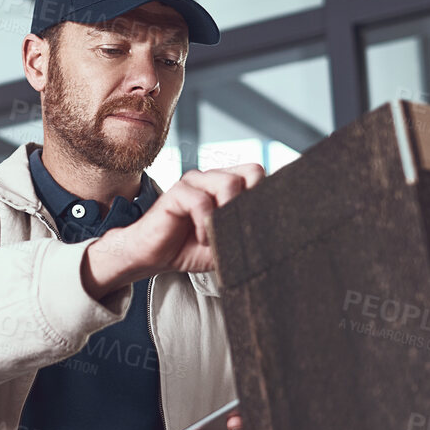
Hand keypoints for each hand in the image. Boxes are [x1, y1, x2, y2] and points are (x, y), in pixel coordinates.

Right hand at [81, 164, 264, 297]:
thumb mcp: (227, 243)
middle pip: (252, 173)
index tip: (256, 223)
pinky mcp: (177, 192)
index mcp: (228, 185)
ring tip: (214, 237)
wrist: (153, 257)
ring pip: (229, 184)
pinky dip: (205, 226)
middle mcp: (213, 178)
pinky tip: (200, 238)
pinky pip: (202, 202)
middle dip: (248, 205)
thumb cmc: (189, 248)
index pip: (258, 173)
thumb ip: (247, 231)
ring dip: (226, 217)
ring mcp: (195, 181)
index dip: (264, 196)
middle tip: (234, 230)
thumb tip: (275, 234)